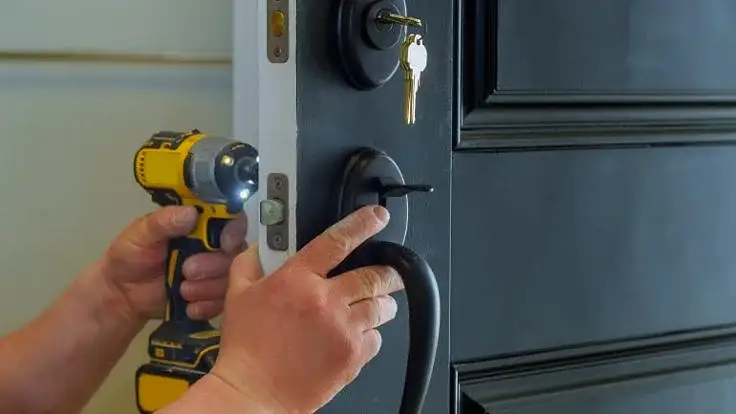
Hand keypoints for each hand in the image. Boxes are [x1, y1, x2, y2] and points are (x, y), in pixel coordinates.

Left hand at [101, 205, 247, 322]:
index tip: (223, 243)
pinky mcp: (211, 296)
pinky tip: (189, 307)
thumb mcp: (141, 234)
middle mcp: (212, 246)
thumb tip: (190, 213)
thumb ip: (163, 221)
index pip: (231, 220)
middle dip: (213, 265)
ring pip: (230, 278)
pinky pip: (223, 302)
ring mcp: (214, 273)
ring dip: (208, 287)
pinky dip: (207, 306)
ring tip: (182, 291)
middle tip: (187, 271)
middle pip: (235, 252)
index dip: (234, 231)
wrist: (121, 295)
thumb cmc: (130, 256)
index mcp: (199, 225)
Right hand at [209, 205, 403, 413]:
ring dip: (383, 302)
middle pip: (373, 275)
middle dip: (388, 272)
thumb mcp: (236, 296)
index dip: (363, 224)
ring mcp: (343, 329)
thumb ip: (249, 264)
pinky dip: (372, 334)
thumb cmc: (245, 347)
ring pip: (382, 306)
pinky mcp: (353, 356)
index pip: (337, 240)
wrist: (253, 392)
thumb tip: (258, 248)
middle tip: (389, 273)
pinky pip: (377, 338)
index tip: (378, 217)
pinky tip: (358, 335)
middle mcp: (325, 300)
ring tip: (377, 304)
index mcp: (297, 279)